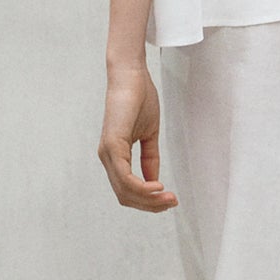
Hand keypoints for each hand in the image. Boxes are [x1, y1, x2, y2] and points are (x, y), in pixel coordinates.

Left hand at [97, 62, 178, 211]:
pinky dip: (141, 187)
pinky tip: (157, 186)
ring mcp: (107, 152)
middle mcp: (107, 157)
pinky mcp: (112, 144)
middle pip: (125, 196)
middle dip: (150, 205)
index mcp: (115, 156)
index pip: (127, 190)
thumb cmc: (139, 99)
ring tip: (169, 197)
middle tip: (172, 203)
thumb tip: (153, 181)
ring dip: (149, 199)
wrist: (131, 75)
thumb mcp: (149, 134)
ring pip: (125, 191)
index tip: (169, 200)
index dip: (148, 200)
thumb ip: (150, 158)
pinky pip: (124, 177)